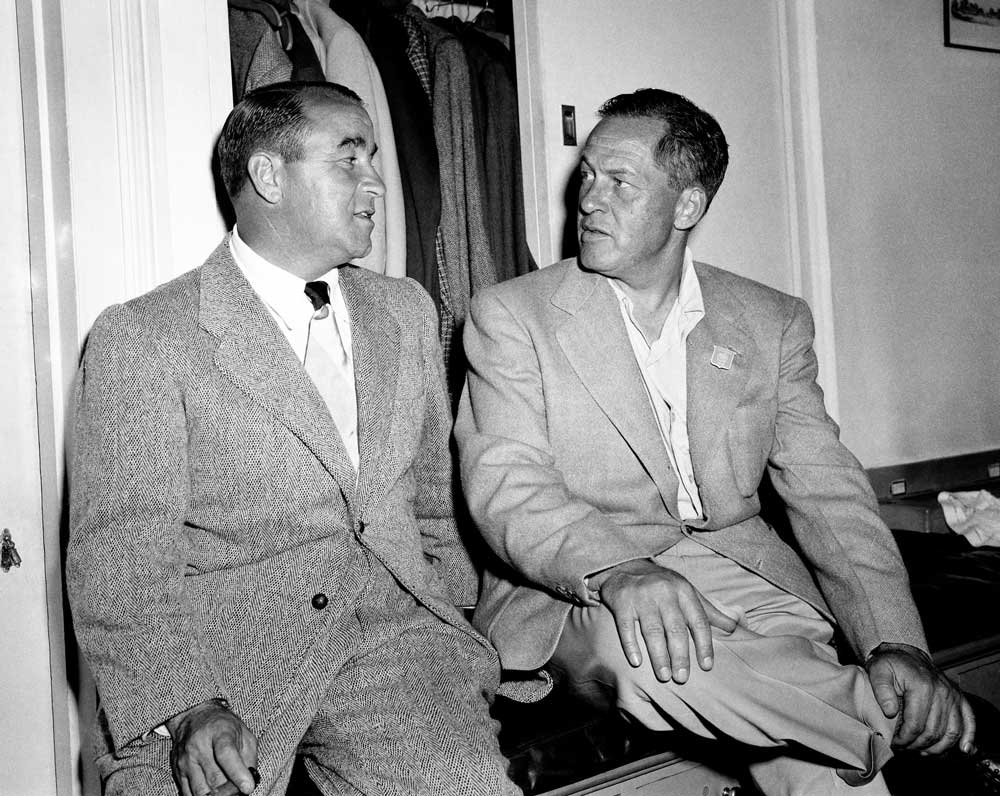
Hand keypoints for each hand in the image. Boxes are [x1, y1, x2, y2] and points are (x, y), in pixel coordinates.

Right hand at [165, 700, 258, 795]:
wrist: (194, 717)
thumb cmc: (224, 727)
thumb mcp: (244, 734)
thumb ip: (249, 758)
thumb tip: (250, 783)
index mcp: (220, 732)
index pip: (226, 754)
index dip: (238, 773)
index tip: (248, 787)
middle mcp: (199, 746)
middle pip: (215, 778)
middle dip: (230, 791)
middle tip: (239, 791)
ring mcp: (186, 760)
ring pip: (201, 791)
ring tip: (226, 791)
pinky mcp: (178, 772)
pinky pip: (189, 794)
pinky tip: (212, 792)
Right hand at [594, 558, 736, 683]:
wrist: (625, 566)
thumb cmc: (662, 585)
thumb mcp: (687, 592)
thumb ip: (709, 611)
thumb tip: (735, 627)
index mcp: (684, 591)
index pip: (699, 620)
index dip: (704, 645)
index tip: (706, 666)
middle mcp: (664, 592)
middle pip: (675, 629)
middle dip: (680, 656)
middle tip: (682, 679)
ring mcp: (641, 597)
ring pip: (652, 631)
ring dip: (658, 656)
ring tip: (663, 676)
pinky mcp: (621, 601)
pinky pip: (626, 627)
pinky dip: (631, 645)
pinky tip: (636, 662)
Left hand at [866, 642, 975, 755]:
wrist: (907, 653)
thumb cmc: (892, 664)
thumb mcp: (878, 671)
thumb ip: (881, 690)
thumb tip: (890, 712)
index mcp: (922, 686)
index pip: (916, 725)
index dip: (904, 739)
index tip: (895, 742)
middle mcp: (942, 692)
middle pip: (934, 732)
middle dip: (918, 745)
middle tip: (905, 748)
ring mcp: (953, 696)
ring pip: (952, 732)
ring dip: (938, 747)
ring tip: (923, 751)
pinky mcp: (960, 698)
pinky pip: (969, 721)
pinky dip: (968, 737)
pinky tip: (963, 749)